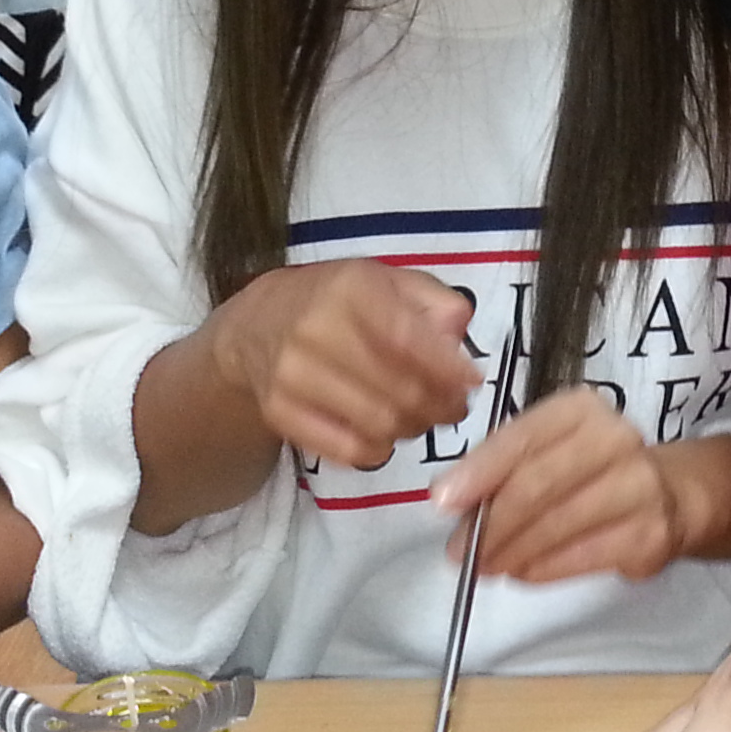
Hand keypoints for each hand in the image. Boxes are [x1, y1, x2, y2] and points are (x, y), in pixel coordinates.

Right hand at [208, 261, 479, 471]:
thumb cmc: (338, 301)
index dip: (447, 369)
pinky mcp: (280, 413)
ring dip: (413, 429)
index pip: (407, 339)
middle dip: (439, 406)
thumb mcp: (387, 280)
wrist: (257, 326)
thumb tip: (458, 333)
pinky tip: (386, 434)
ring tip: (421, 417)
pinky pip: (347, 451)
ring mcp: (292, 375)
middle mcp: (315, 329)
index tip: (473, 382)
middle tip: (453, 407)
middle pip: (399, 390)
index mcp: (349, 289)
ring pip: (378, 425)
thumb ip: (432, 300)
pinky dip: (378, 450)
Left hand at [434, 391, 688, 582]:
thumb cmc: (589, 469)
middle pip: (539, 484)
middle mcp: (614, 439)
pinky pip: (583, 556)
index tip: (442, 501)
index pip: (521, 439)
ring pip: (559, 523)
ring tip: (484, 567)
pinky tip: (522, 573)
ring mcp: (638, 485)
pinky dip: (544, 569)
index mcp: (580, 409)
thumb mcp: (547, 450)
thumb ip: (503, 468)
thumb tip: (451, 501)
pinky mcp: (649, 533)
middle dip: (491, 523)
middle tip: (458, 552)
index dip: (479, 471)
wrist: (669, 495)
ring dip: (512, 552)